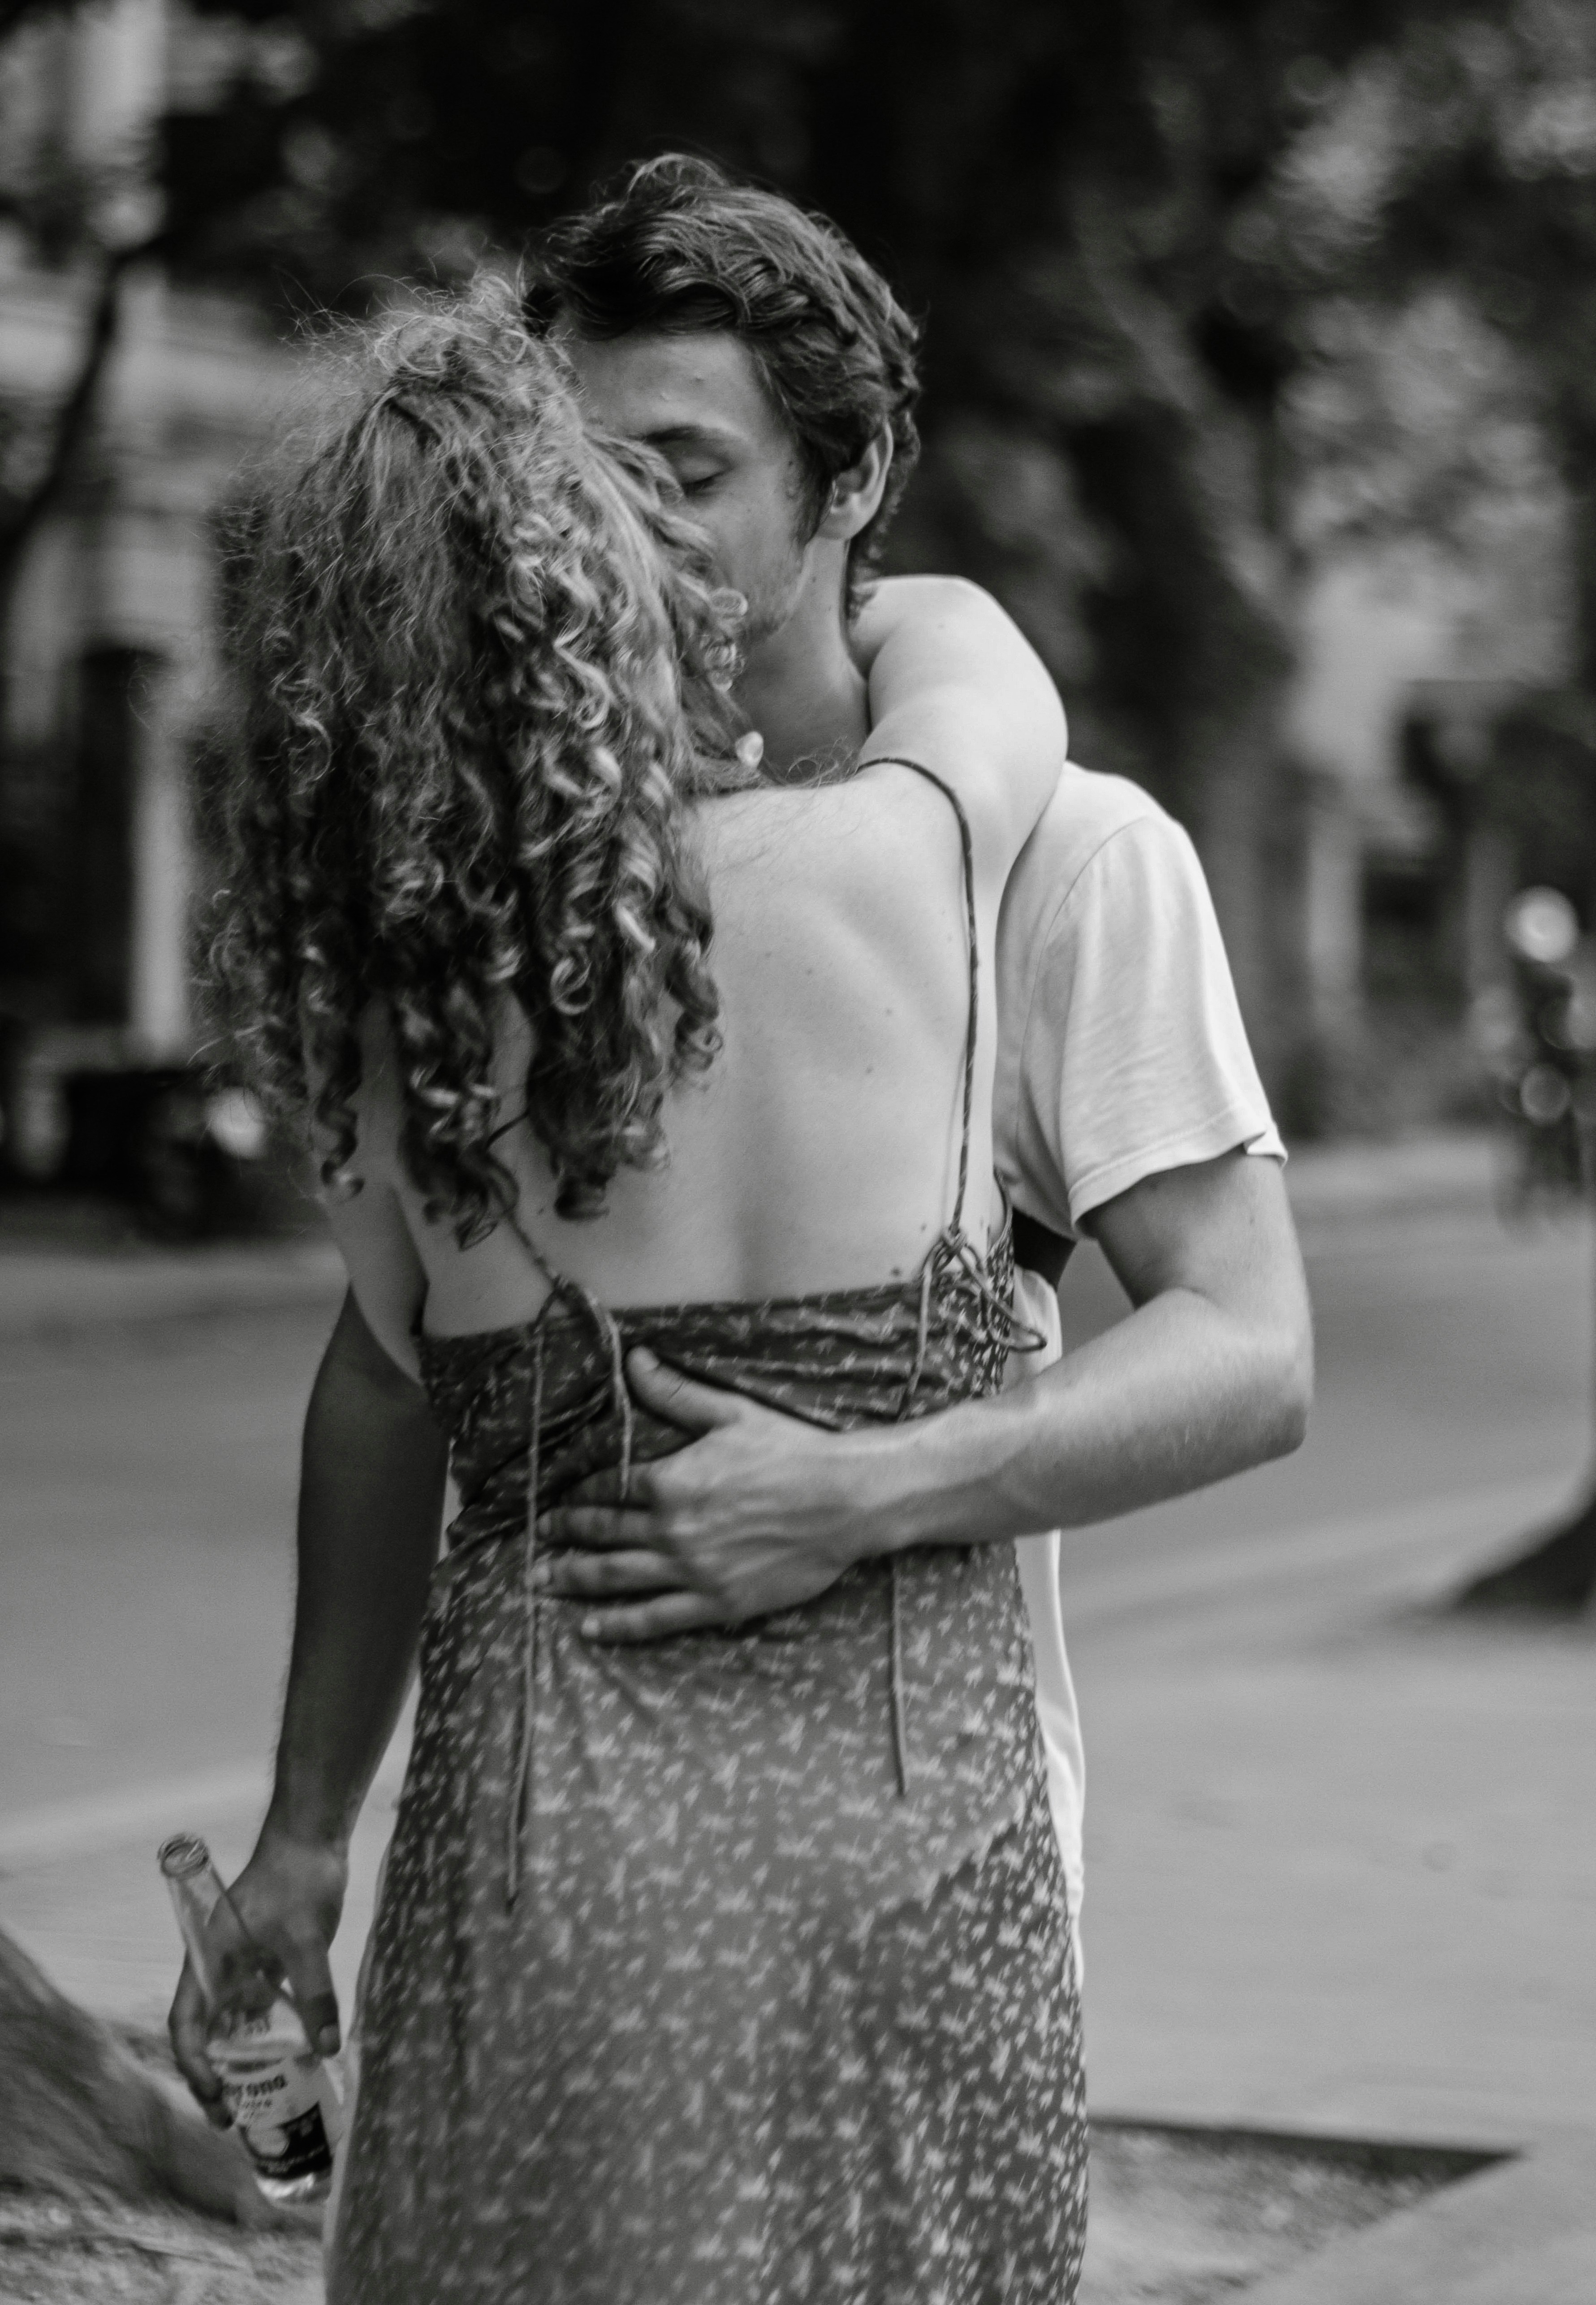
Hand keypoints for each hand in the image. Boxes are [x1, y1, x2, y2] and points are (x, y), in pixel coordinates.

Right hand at [168, 1829, 347, 2124]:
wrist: (313, 1835)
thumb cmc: (297, 1878)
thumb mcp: (306, 1938)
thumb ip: (315, 1992)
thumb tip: (326, 2047)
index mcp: (209, 1961)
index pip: (187, 2024)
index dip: (194, 2066)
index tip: (215, 2098)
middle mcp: (219, 1967)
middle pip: (206, 2031)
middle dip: (214, 2076)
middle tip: (234, 2119)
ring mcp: (243, 1963)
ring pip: (233, 2021)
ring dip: (240, 2059)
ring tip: (260, 2101)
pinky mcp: (269, 1958)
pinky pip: (262, 2005)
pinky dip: (269, 2033)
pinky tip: (291, 2056)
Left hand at [535, 1348, 898, 1640]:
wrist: (843, 1501)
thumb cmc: (791, 1451)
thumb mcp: (729, 1413)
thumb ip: (674, 1393)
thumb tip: (634, 1360)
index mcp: (670, 1480)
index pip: (607, 1488)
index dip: (578, 1495)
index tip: (559, 1501)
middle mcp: (671, 1528)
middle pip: (601, 1534)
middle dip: (563, 1537)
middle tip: (537, 1542)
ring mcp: (691, 1570)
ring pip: (616, 1578)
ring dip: (573, 1580)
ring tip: (543, 1583)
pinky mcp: (717, 1603)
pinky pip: (654, 1618)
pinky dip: (618, 1625)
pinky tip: (591, 1627)